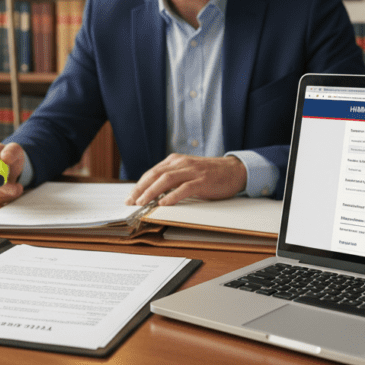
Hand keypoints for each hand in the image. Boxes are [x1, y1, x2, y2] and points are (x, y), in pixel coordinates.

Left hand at [125, 154, 246, 205]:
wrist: (234, 170)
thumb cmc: (210, 173)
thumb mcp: (187, 171)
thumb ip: (172, 177)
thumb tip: (153, 193)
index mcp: (175, 160)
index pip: (152, 172)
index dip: (139, 185)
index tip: (130, 197)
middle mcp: (182, 163)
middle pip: (155, 175)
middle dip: (140, 189)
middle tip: (131, 202)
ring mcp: (192, 171)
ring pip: (166, 180)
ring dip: (152, 192)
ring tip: (142, 203)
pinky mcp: (202, 181)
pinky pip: (184, 188)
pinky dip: (172, 196)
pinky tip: (164, 204)